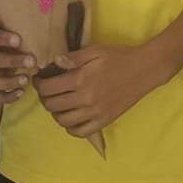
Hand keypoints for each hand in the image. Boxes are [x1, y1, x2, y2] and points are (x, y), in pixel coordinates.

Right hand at [0, 26, 34, 103]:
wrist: (12, 50)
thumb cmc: (20, 37)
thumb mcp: (22, 29)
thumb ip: (29, 25)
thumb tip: (50, 9)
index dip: (1, 38)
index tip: (18, 40)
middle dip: (11, 61)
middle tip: (32, 61)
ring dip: (7, 82)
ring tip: (25, 80)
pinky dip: (6, 96)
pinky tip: (21, 92)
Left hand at [33, 45, 162, 138]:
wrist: (144, 70)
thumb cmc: (119, 57)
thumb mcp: (95, 50)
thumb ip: (73, 57)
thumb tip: (53, 61)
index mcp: (81, 79)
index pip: (48, 88)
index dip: (38, 84)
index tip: (39, 80)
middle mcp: (86, 98)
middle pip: (52, 105)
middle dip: (44, 98)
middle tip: (47, 91)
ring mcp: (95, 112)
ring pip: (63, 121)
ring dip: (55, 113)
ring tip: (58, 103)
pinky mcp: (104, 121)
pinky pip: (80, 132)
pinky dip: (70, 127)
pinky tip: (71, 117)